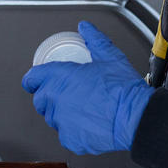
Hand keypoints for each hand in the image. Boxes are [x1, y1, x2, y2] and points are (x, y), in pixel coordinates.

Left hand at [22, 21, 153, 153]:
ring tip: (80, 108)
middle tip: (65, 93)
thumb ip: (94, 39)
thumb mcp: (109, 56)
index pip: (32, 78)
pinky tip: (88, 122)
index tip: (36, 79)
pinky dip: (73, 130)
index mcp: (60, 77)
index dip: (33, 79)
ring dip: (60, 112)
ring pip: (52, 117)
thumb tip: (86, 28)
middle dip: (48, 96)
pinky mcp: (70, 139)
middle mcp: (56, 100)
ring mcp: (62, 121)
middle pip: (40, 99)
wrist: (135, 118)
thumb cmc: (123, 89)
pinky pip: (65, 134)